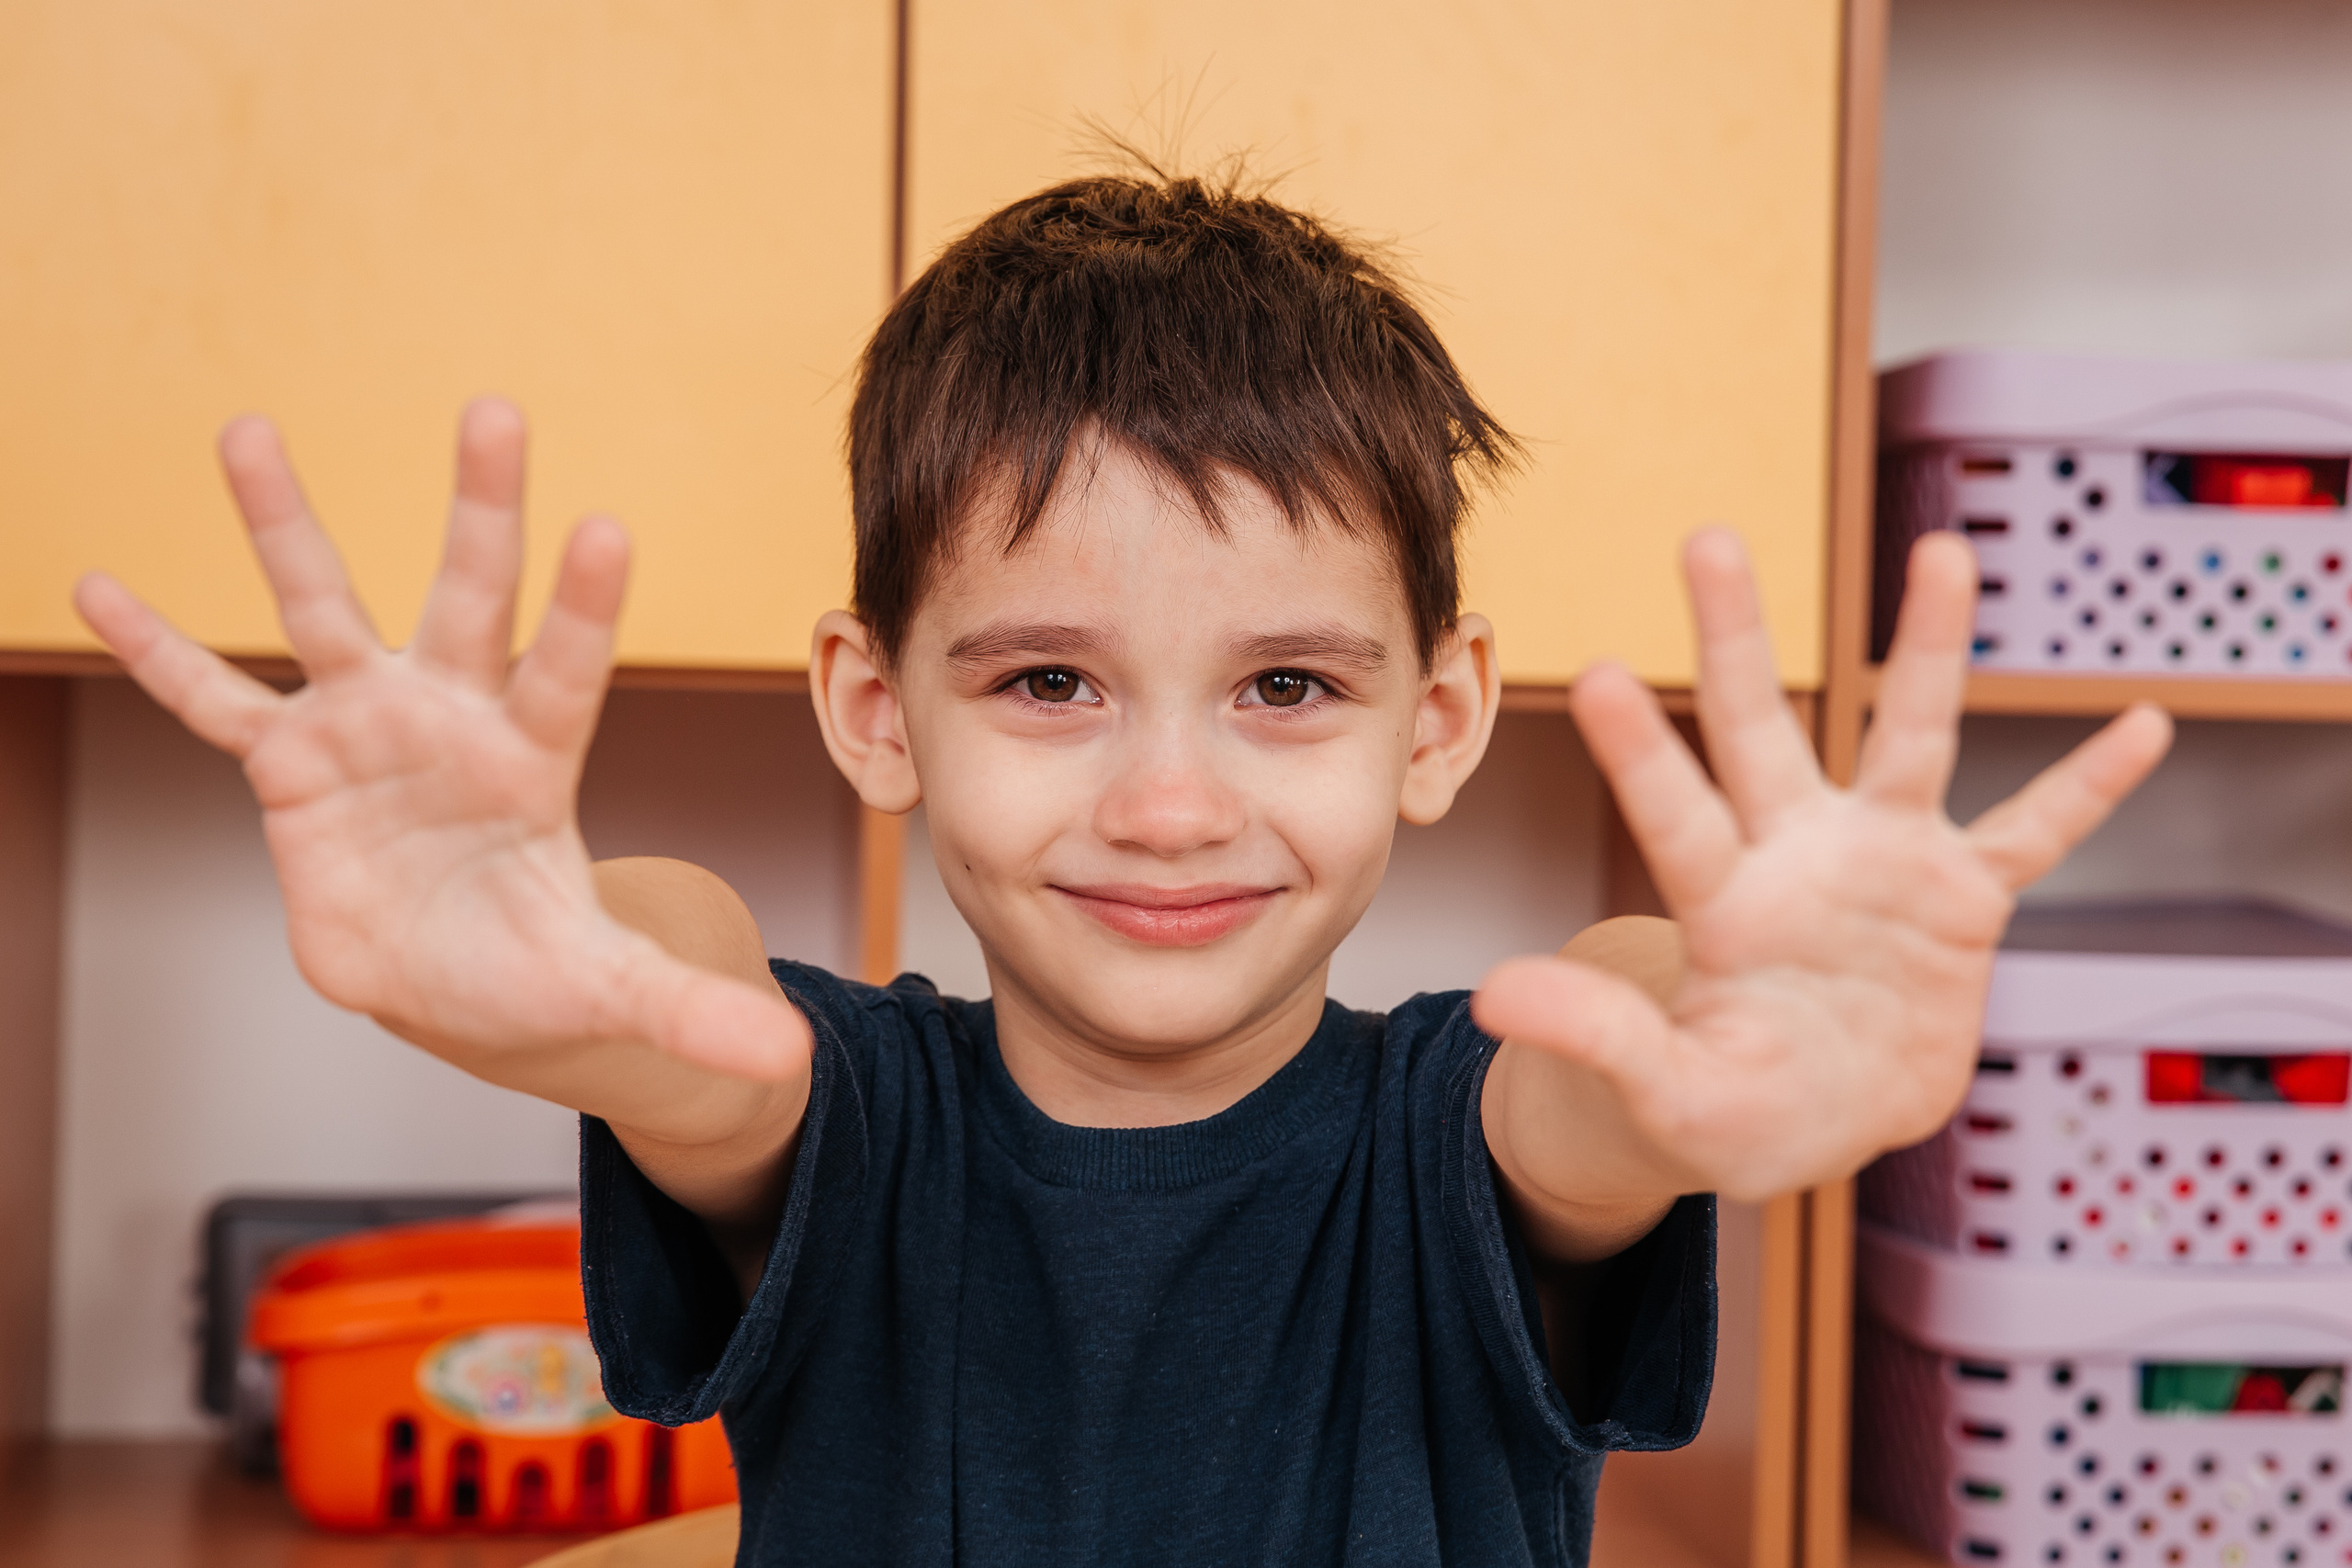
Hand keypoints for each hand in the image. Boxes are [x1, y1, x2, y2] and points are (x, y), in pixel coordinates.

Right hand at [74, 401, 808, 1083]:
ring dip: (286, 525)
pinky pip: (215, 703)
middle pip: (469, 600)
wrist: (455, 981)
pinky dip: (162, 653)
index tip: (605, 525)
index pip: (566, 672)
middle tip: (494, 407)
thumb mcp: (609, 993)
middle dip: (480, 510)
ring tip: (246, 426)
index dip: (581, 608)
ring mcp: (369, 730)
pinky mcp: (292, 767)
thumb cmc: (536, 968)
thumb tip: (788, 1057)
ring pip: (325, 611)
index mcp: (538, 760)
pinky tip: (99, 586)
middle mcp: (455, 718)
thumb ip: (687, 1008)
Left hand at [1473, 530, 2171, 1202]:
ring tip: (1942, 550)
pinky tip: (2142, 724)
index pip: (1674, 815)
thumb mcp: (1666, 1094)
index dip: (1641, 752)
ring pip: (1905, 738)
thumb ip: (1598, 1038)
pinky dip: (2086, 787)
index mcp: (1720, 902)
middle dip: (1733, 638)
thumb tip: (1493, 995)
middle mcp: (1795, 855)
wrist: (1815, 1120)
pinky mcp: (1962, 899)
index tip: (1594, 672)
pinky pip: (2035, 834)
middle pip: (1760, 731)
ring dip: (1927, 651)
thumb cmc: (1728, 1107)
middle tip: (1706, 535)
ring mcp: (1883, 864)